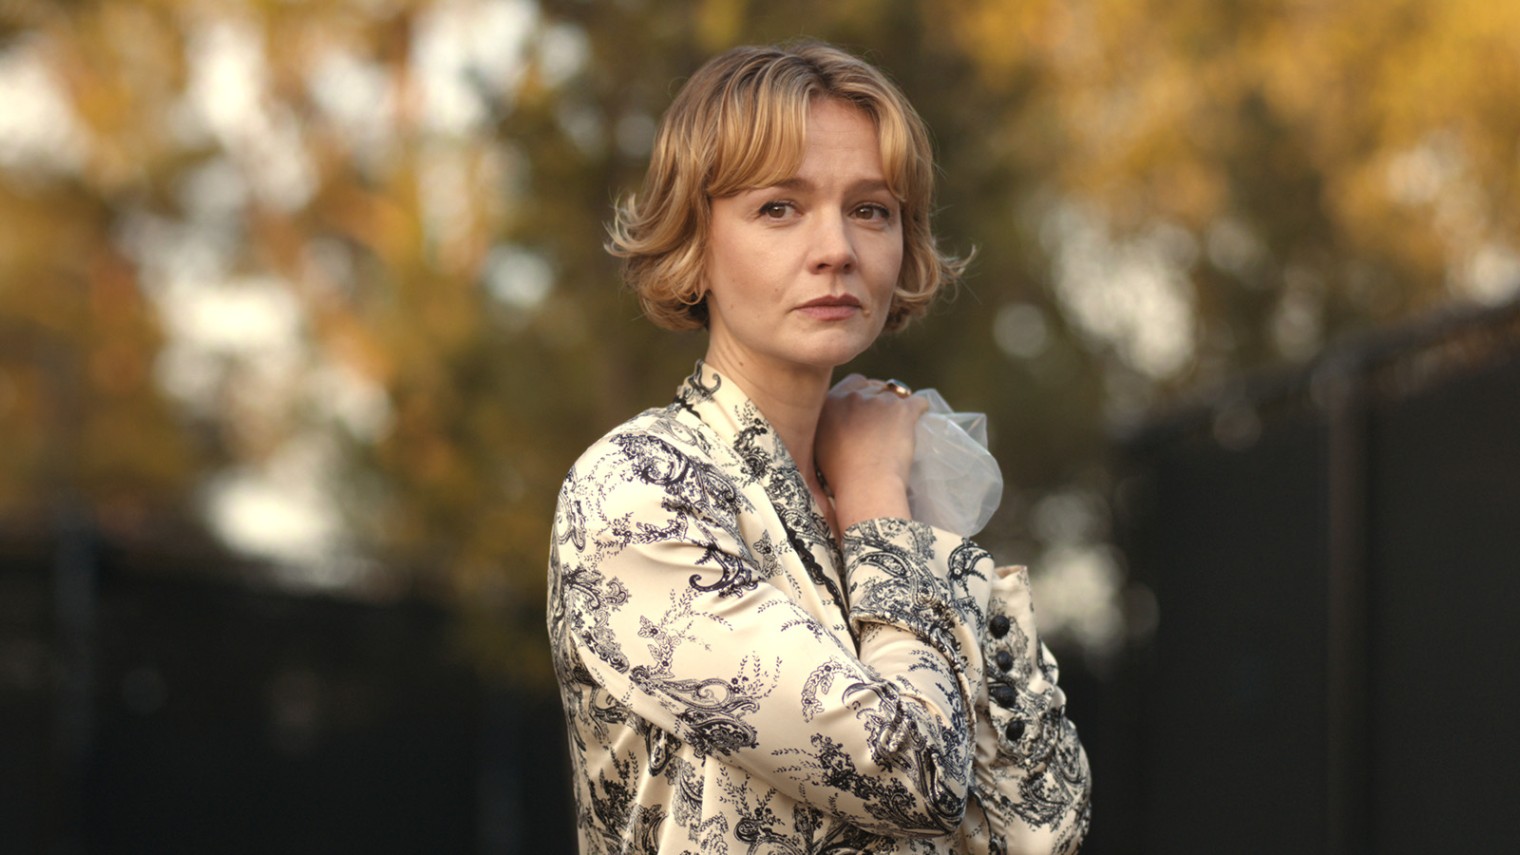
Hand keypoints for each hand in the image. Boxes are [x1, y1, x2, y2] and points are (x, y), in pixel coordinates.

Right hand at [815, 374, 928, 530]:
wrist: (866, 487)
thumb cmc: (841, 477)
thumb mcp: (819, 448)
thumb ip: (827, 427)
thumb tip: (839, 426)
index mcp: (830, 403)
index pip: (852, 383)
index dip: (862, 394)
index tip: (866, 409)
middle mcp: (853, 396)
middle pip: (873, 386)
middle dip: (879, 398)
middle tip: (884, 418)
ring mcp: (879, 401)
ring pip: (895, 393)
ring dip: (898, 405)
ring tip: (902, 423)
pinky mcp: (902, 410)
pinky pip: (918, 402)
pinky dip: (920, 409)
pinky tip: (921, 417)